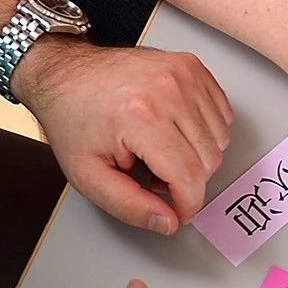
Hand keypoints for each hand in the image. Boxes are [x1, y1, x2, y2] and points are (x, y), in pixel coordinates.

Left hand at [15, 36, 231, 234]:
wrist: (65, 75)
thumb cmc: (74, 119)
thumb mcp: (89, 176)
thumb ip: (129, 206)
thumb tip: (168, 222)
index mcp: (141, 117)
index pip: (190, 175)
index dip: (188, 203)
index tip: (180, 211)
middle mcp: (167, 90)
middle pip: (209, 159)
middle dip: (188, 181)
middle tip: (156, 176)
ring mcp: (183, 74)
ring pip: (220, 137)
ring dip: (198, 155)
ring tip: (163, 152)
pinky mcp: (190, 66)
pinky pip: (222, 112)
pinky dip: (206, 130)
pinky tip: (176, 131)